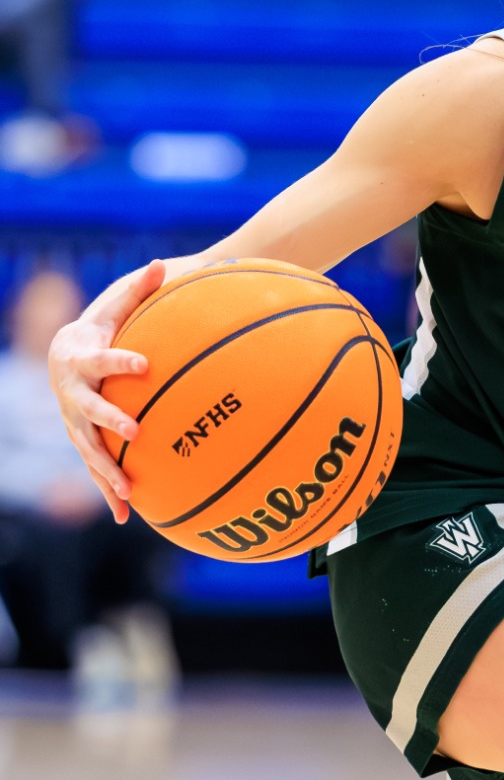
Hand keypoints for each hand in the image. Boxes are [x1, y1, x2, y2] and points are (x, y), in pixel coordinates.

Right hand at [47, 260, 163, 520]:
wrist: (66, 355)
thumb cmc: (100, 327)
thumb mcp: (115, 307)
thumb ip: (139, 289)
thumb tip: (161, 263)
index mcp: (81, 359)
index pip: (101, 359)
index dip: (120, 361)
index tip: (144, 364)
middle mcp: (72, 395)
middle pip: (89, 411)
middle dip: (109, 422)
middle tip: (135, 431)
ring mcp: (75, 422)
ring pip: (89, 449)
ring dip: (106, 469)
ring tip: (128, 489)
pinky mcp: (85, 442)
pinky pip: (97, 470)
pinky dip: (109, 493)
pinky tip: (129, 517)